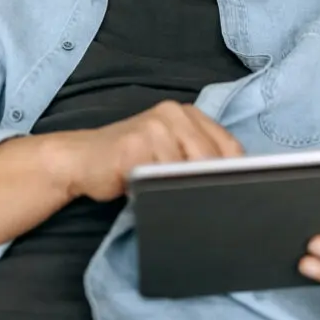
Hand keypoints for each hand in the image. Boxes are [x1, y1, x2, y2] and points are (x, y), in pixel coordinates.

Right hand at [65, 100, 243, 201]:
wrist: (82, 159)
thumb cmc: (129, 160)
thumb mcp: (170, 152)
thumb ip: (198, 158)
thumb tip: (233, 182)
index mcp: (189, 113)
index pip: (229, 145)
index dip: (235, 173)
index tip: (238, 195)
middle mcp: (174, 114)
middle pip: (211, 159)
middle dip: (209, 185)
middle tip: (204, 206)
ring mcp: (154, 126)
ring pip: (186, 171)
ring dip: (179, 191)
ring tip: (166, 197)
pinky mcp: (135, 143)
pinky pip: (159, 177)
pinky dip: (157, 192)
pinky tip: (146, 194)